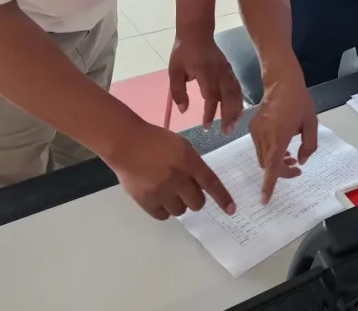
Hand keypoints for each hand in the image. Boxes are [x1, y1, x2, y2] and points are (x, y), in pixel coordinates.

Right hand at [107, 120, 234, 219]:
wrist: (126, 143)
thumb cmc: (156, 141)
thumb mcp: (181, 146)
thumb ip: (193, 165)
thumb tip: (200, 186)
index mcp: (189, 162)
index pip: (211, 183)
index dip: (222, 198)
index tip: (231, 210)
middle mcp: (177, 178)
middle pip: (197, 203)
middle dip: (194, 198)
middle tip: (184, 189)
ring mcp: (161, 191)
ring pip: (180, 211)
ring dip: (178, 203)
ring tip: (167, 190)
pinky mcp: (146, 201)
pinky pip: (164, 216)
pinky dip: (164, 209)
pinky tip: (158, 197)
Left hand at [168, 33, 242, 133]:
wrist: (196, 32)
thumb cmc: (183, 52)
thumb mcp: (174, 71)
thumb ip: (178, 91)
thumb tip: (184, 111)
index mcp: (205, 72)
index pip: (211, 95)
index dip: (210, 112)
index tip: (206, 126)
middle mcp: (219, 72)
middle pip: (228, 96)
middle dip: (228, 115)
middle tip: (226, 132)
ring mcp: (227, 70)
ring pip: (235, 92)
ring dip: (236, 110)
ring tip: (233, 125)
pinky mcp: (230, 70)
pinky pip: (237, 87)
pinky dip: (239, 101)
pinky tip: (237, 111)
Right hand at [250, 78, 317, 203]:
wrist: (281, 82)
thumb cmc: (299, 102)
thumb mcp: (311, 123)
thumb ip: (309, 145)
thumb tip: (301, 160)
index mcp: (279, 137)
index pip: (272, 167)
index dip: (268, 185)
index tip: (265, 200)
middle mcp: (264, 137)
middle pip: (268, 165)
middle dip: (281, 172)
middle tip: (296, 169)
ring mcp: (256, 132)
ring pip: (262, 157)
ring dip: (275, 162)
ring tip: (290, 156)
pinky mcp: (252, 127)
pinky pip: (259, 147)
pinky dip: (269, 152)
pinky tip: (281, 146)